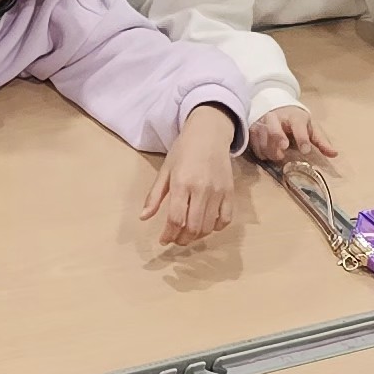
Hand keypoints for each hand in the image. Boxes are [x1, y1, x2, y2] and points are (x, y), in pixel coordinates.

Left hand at [143, 108, 240, 246]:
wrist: (209, 133)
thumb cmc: (183, 150)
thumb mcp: (165, 170)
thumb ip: (154, 195)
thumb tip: (143, 218)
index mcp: (181, 183)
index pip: (175, 218)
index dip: (168, 234)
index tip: (163, 240)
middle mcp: (201, 189)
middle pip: (192, 227)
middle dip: (182, 239)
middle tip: (175, 239)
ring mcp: (218, 191)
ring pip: (208, 226)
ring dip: (197, 236)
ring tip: (188, 234)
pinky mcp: (230, 192)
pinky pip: (225, 219)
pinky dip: (216, 228)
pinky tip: (206, 225)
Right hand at [247, 104, 338, 166]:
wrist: (276, 107)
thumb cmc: (296, 121)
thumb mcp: (310, 128)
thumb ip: (321, 141)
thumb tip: (335, 154)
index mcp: (294, 116)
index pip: (298, 125)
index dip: (302, 138)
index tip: (306, 150)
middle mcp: (276, 117)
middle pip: (274, 127)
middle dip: (277, 138)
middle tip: (283, 150)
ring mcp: (262, 122)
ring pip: (263, 138)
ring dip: (270, 150)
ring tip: (278, 156)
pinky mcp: (252, 129)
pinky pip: (254, 144)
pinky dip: (261, 152)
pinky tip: (267, 154)